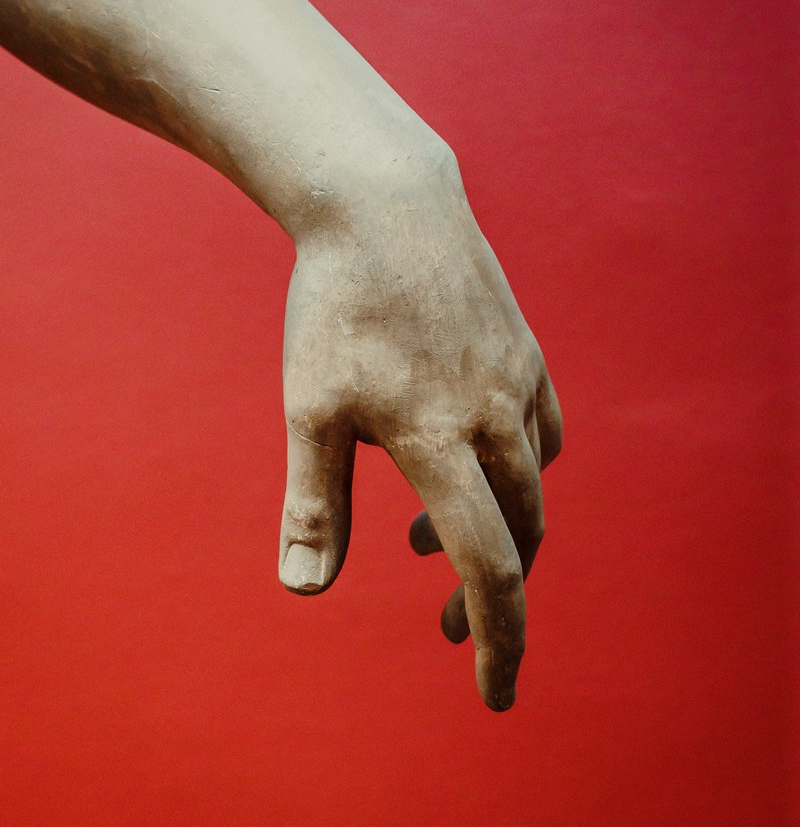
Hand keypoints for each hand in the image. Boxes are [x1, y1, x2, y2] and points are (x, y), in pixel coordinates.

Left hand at [276, 170, 561, 710]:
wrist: (385, 204)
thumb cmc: (336, 307)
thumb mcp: (311, 408)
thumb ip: (316, 503)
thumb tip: (303, 592)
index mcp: (439, 441)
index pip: (486, 566)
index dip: (496, 639)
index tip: (493, 693)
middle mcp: (494, 417)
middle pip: (519, 535)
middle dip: (490, 595)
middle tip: (444, 623)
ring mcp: (517, 380)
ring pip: (533, 486)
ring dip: (498, 530)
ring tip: (427, 542)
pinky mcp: (524, 351)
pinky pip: (543, 432)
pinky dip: (516, 471)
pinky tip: (472, 460)